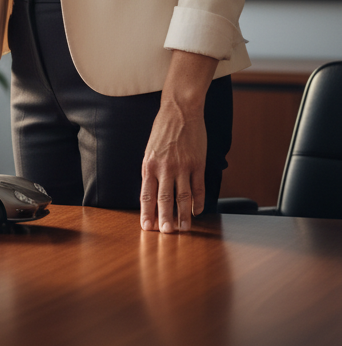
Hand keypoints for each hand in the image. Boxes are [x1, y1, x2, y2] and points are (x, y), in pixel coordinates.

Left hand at [140, 100, 206, 232]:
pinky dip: (198, 202)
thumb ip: (151, 170)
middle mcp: (165, 167)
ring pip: (183, 197)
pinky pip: (198, 187)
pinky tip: (196, 211)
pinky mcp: (198, 164)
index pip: (146, 194)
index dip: (147, 212)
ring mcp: (183, 166)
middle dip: (165, 219)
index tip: (147, 227)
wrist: (180, 110)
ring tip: (183, 229)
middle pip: (164, 199)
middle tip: (166, 234)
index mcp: (149, 164)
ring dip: (183, 215)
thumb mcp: (150, 149)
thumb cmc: (163, 129)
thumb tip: (152, 192)